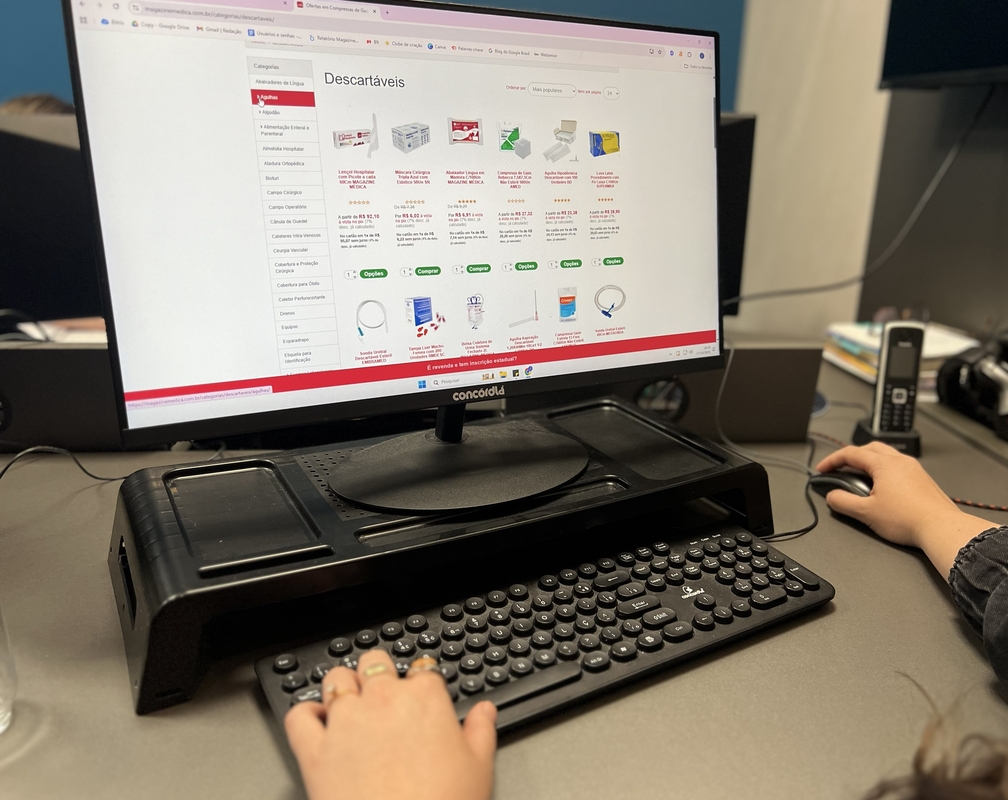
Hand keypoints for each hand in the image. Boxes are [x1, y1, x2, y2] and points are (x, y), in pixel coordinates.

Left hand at [285, 648, 497, 799]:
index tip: (423, 693)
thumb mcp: (478, 768)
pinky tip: (316, 720)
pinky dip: (305, 713)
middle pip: (375, 661)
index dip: (423, 681)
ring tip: (350, 701)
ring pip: (336, 678)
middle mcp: (382, 699)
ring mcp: (345, 721)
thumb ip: (481, 731)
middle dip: (379, 671)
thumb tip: (485, 711)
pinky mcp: (315, 749)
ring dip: (343, 685)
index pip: (423, 669)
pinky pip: (300, 716)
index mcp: (424, 698)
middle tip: (384, 692)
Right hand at [815, 442, 992, 578]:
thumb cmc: (909, 519)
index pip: (851, 454)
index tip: (823, 469)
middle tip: (840, 468)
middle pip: (870, 448)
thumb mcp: (866, 513)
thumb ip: (843, 502)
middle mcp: (900, 462)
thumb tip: (832, 497)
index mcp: (884, 464)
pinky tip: (883, 487)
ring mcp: (914, 469)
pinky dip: (884, 470)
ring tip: (860, 476)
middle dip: (851, 456)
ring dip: (869, 462)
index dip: (832, 460)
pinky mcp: (923, 480)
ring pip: (886, 456)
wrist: (941, 528)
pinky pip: (899, 467)